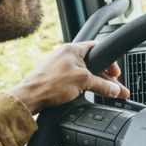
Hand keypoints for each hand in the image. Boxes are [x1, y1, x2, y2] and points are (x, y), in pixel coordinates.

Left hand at [8, 41, 129, 113]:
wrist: (29, 97)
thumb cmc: (51, 84)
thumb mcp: (83, 82)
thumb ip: (103, 85)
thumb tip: (115, 90)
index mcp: (72, 49)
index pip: (97, 48)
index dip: (110, 61)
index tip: (115, 73)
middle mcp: (65, 55)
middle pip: (92, 63)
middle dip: (105, 76)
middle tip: (114, 86)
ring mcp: (59, 66)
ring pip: (84, 72)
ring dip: (95, 82)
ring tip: (104, 92)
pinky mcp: (54, 77)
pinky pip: (74, 79)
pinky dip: (83, 86)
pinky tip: (87, 94)